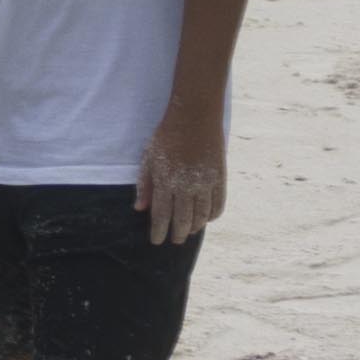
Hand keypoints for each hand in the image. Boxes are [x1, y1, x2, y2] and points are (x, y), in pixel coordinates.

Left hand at [138, 116, 227, 245]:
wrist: (195, 118)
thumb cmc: (167, 136)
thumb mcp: (149, 158)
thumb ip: (145, 184)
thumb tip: (140, 209)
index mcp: (165, 182)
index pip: (161, 215)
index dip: (158, 231)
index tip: (156, 241)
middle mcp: (186, 187)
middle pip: (182, 220)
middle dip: (177, 234)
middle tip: (175, 240)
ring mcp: (205, 184)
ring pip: (201, 216)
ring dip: (195, 227)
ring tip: (189, 232)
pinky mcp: (220, 179)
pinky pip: (218, 205)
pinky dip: (212, 216)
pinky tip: (206, 219)